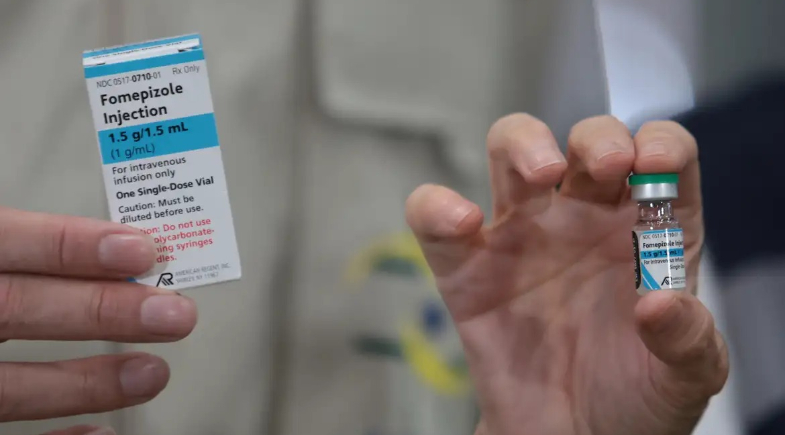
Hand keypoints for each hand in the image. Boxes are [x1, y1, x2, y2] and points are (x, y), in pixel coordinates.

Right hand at [0, 208, 196, 431]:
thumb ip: (16, 250)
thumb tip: (114, 251)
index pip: (3, 241)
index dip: (69, 246)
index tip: (139, 249)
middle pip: (13, 310)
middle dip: (98, 311)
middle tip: (174, 314)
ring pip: (3, 386)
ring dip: (84, 381)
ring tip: (152, 374)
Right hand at [406, 114, 727, 434]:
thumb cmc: (635, 400)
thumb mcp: (686, 377)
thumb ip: (688, 339)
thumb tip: (659, 302)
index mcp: (646, 229)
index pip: (659, 155)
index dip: (659, 143)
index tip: (654, 164)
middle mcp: (585, 218)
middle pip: (586, 141)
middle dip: (595, 137)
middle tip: (605, 166)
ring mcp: (523, 236)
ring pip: (512, 152)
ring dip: (522, 143)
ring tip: (540, 172)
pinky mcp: (467, 267)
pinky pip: (437, 219)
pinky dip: (436, 207)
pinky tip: (460, 223)